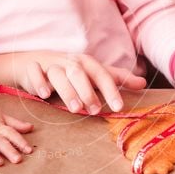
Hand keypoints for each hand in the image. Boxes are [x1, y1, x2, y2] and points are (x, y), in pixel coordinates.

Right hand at [16, 51, 146, 113]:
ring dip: (67, 90)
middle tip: (95, 111)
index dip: (110, 89)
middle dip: (88, 92)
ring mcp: (49, 64)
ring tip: (76, 108)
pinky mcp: (31, 69)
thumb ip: (115, 79)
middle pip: (79, 73)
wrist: (32, 62)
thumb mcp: (92, 73)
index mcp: (85, 63)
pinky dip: (39, 82)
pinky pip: (34, 73)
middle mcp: (68, 62)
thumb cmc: (67, 70)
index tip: (118, 107)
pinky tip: (44, 95)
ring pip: (58, 74)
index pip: (101, 74)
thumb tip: (142, 83)